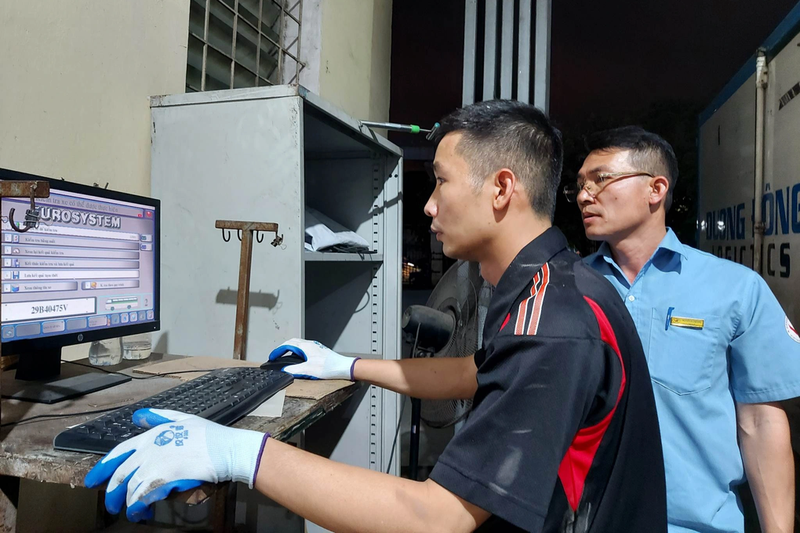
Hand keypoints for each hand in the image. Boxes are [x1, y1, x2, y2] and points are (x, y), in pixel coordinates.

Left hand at [84, 409, 267, 521]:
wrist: (226, 449)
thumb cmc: (210, 435)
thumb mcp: (184, 419)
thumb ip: (159, 417)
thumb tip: (139, 415)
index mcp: (151, 436)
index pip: (118, 453)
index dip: (102, 468)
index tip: (93, 481)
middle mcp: (148, 450)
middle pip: (120, 475)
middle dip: (112, 493)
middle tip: (111, 505)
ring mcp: (154, 465)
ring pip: (130, 489)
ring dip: (127, 504)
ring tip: (132, 513)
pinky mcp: (163, 479)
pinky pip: (142, 497)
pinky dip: (138, 507)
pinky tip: (140, 513)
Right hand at [268, 338, 358, 380]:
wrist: (343, 367)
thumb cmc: (329, 367)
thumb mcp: (309, 370)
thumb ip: (295, 370)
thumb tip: (284, 370)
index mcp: (306, 347)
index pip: (287, 345)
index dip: (278, 351)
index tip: (272, 356)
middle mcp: (310, 345)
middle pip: (292, 342)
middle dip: (282, 348)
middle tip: (276, 355)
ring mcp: (315, 347)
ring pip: (298, 345)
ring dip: (290, 349)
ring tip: (285, 357)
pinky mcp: (319, 352)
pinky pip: (304, 349)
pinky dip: (297, 352)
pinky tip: (299, 360)